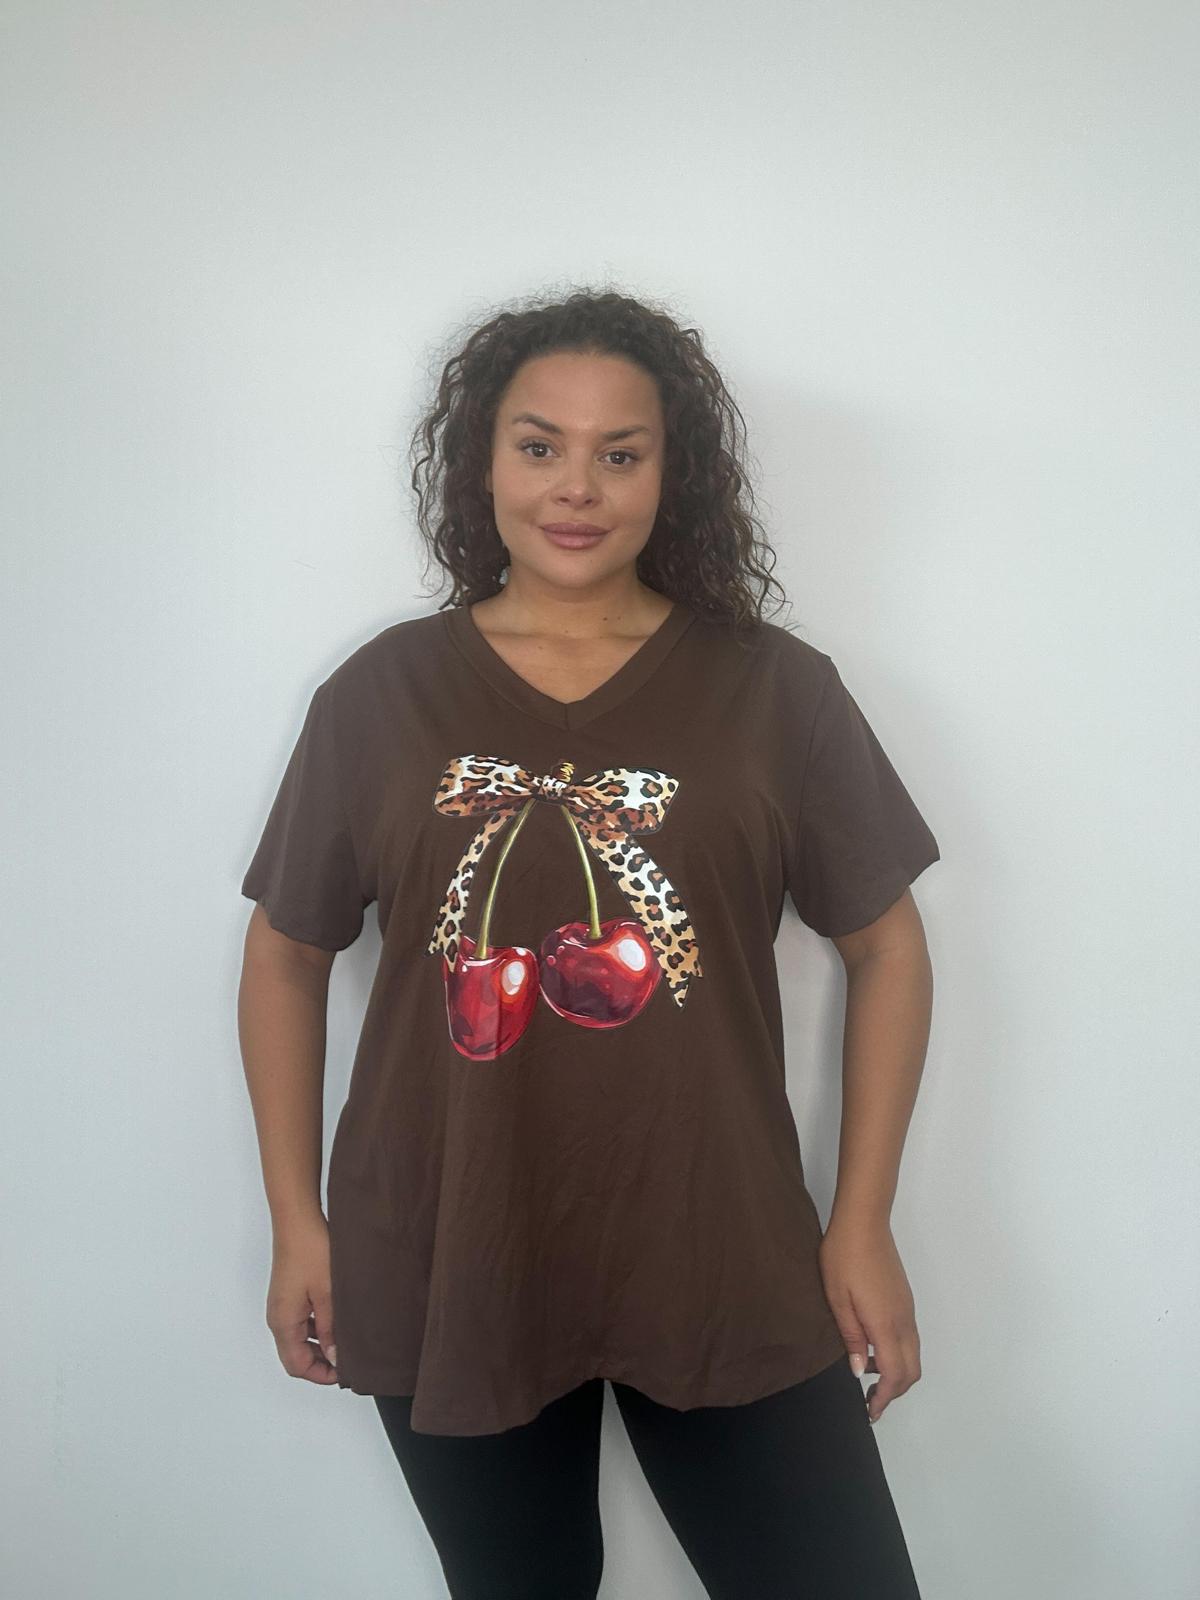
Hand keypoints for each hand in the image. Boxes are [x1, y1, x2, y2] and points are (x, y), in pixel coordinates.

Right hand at [266, 1213, 339, 1384]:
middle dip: (321, 1362)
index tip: (344, 1373)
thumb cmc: (310, 1250)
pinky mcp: (289, 1293)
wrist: (298, 1219)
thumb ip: (331, 1329)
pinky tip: (338, 1319)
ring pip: (299, 1338)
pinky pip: (301, 1321)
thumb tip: (336, 1358)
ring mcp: (282, 1304)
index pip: (296, 1365)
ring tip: (347, 1339)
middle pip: (296, 1355)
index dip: (320, 1374)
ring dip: (321, 1344)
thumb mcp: (328, 1294)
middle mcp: (278, 1317)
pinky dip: (318, 1327)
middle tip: (349, 1359)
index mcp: (283, 1322)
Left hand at [817, 1218, 920, 1423]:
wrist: (864, 1221)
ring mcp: (907, 1309)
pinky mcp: (905, 1299)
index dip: (884, 1399)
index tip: (870, 1412)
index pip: (894, 1375)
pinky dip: (896, 1353)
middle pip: (911, 1371)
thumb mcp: (837, 1299)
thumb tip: (858, 1370)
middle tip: (869, 1400)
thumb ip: (851, 1337)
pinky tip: (870, 1346)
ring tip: (864, 1373)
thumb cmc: (843, 1256)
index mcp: (886, 1324)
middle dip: (893, 1391)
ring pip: (912, 1355)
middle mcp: (903, 1320)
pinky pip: (908, 1338)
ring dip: (895, 1372)